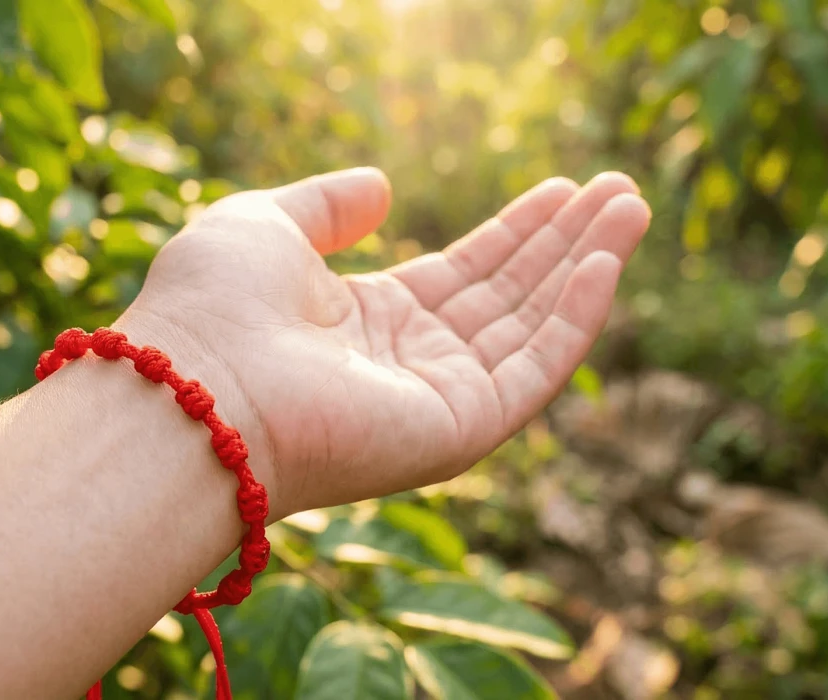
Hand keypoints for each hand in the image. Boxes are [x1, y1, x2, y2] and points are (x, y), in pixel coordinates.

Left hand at [116, 168, 649, 518]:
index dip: (512, 232)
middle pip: (505, 297)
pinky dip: (573, 317)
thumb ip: (328, 205)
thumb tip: (383, 188)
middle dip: (563, 243)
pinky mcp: (456, 432)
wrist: (196, 387)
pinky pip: (532, 370)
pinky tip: (606, 261)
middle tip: (621, 188)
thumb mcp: (268, 226)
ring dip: (585, 267)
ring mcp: (433, 402)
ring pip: (529, 328)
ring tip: (631, 205)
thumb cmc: (214, 305)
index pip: (458, 275)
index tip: (561, 187)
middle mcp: (404, 366)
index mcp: (362, 322)